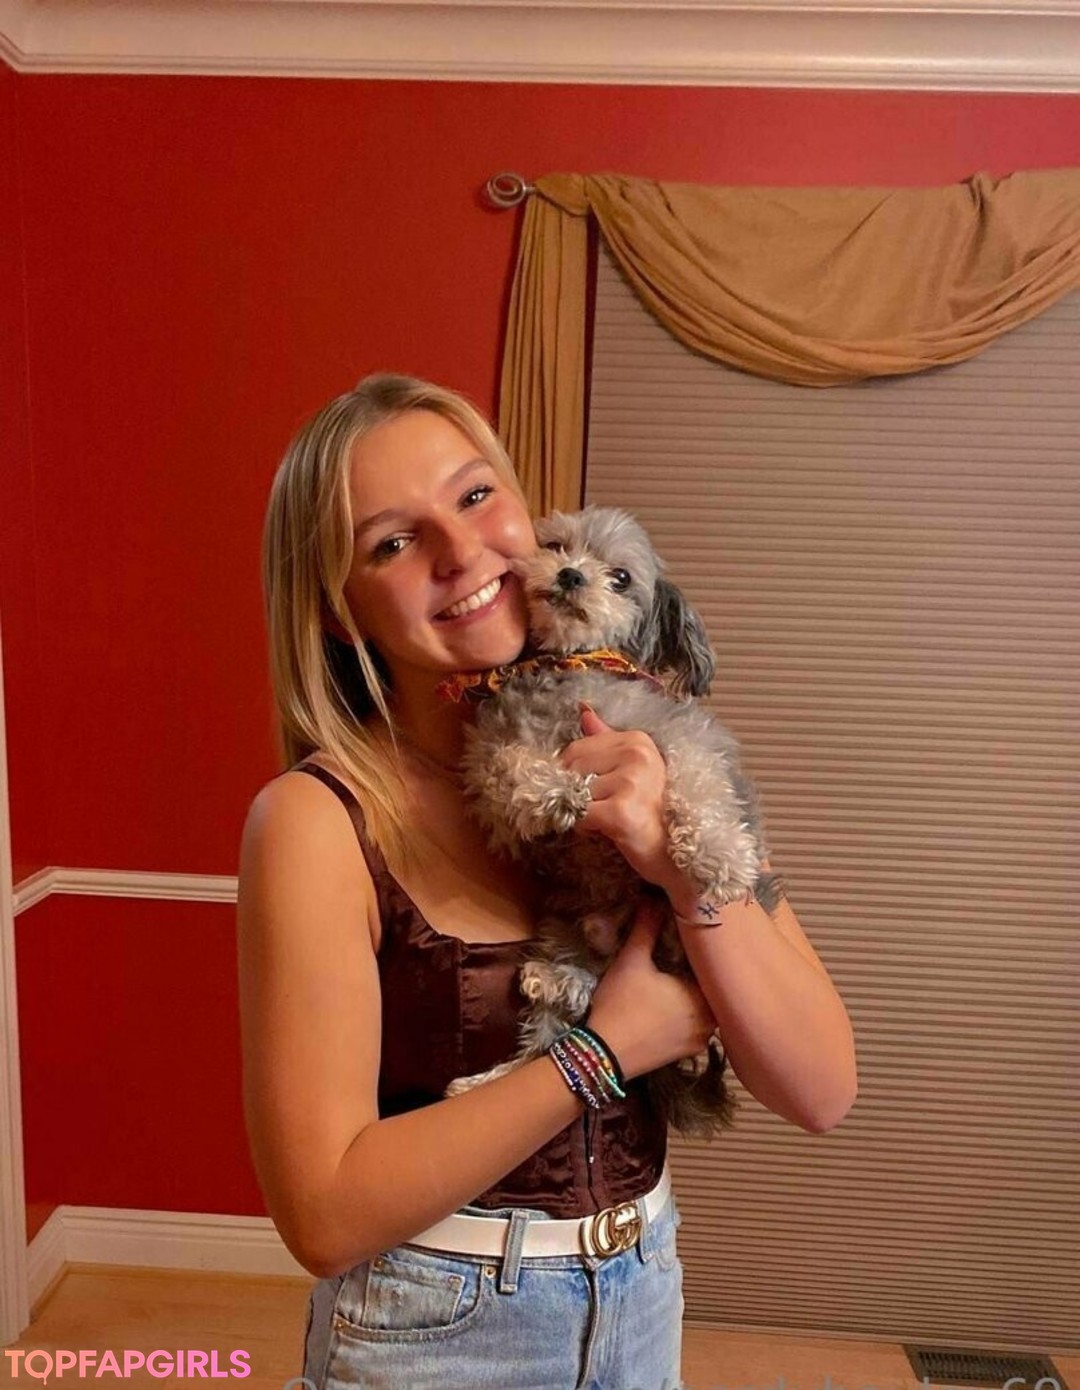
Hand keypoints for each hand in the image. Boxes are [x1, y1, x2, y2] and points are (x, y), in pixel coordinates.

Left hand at [559, 705, 692, 903]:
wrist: (678, 857)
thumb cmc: (652, 815)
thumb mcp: (632, 771)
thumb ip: (606, 740)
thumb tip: (584, 711)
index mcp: (638, 740)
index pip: (577, 748)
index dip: (573, 774)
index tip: (594, 791)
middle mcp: (636, 755)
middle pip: (572, 769)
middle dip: (576, 793)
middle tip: (602, 810)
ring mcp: (630, 782)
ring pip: (574, 793)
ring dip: (581, 813)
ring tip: (607, 822)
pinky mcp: (621, 811)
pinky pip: (579, 816)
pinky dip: (584, 829)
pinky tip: (605, 832)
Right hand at [587, 898, 715, 1080]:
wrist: (603, 1054)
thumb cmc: (621, 1003)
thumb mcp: (632, 959)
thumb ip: (647, 926)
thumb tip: (653, 897)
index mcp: (703, 995)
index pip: (713, 967)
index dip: (702, 952)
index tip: (690, 940)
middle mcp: (711, 1020)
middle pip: (711, 988)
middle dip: (700, 973)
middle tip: (685, 956)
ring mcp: (701, 1040)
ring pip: (705, 1008)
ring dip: (694, 995)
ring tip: (677, 979)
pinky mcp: (688, 1053)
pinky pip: (696, 1026)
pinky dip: (688, 1015)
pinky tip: (671, 1005)